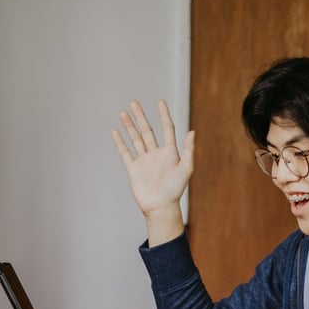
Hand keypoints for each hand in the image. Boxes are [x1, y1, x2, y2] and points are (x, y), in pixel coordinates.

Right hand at [111, 100, 194, 245]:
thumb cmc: (175, 190)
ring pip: (135, 139)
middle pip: (147, 131)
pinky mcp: (133, 169)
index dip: (163, 115)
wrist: (160, 207)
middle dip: (140, 117)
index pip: (167, 129)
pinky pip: (125, 152)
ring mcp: (144, 161)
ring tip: (123, 113)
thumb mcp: (186, 168)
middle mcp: (156, 154)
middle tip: (134, 102)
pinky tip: (116, 131)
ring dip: (129, 126)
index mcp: (170, 152)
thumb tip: (192, 131)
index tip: (160, 102)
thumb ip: (188, 150)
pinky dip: (120, 142)